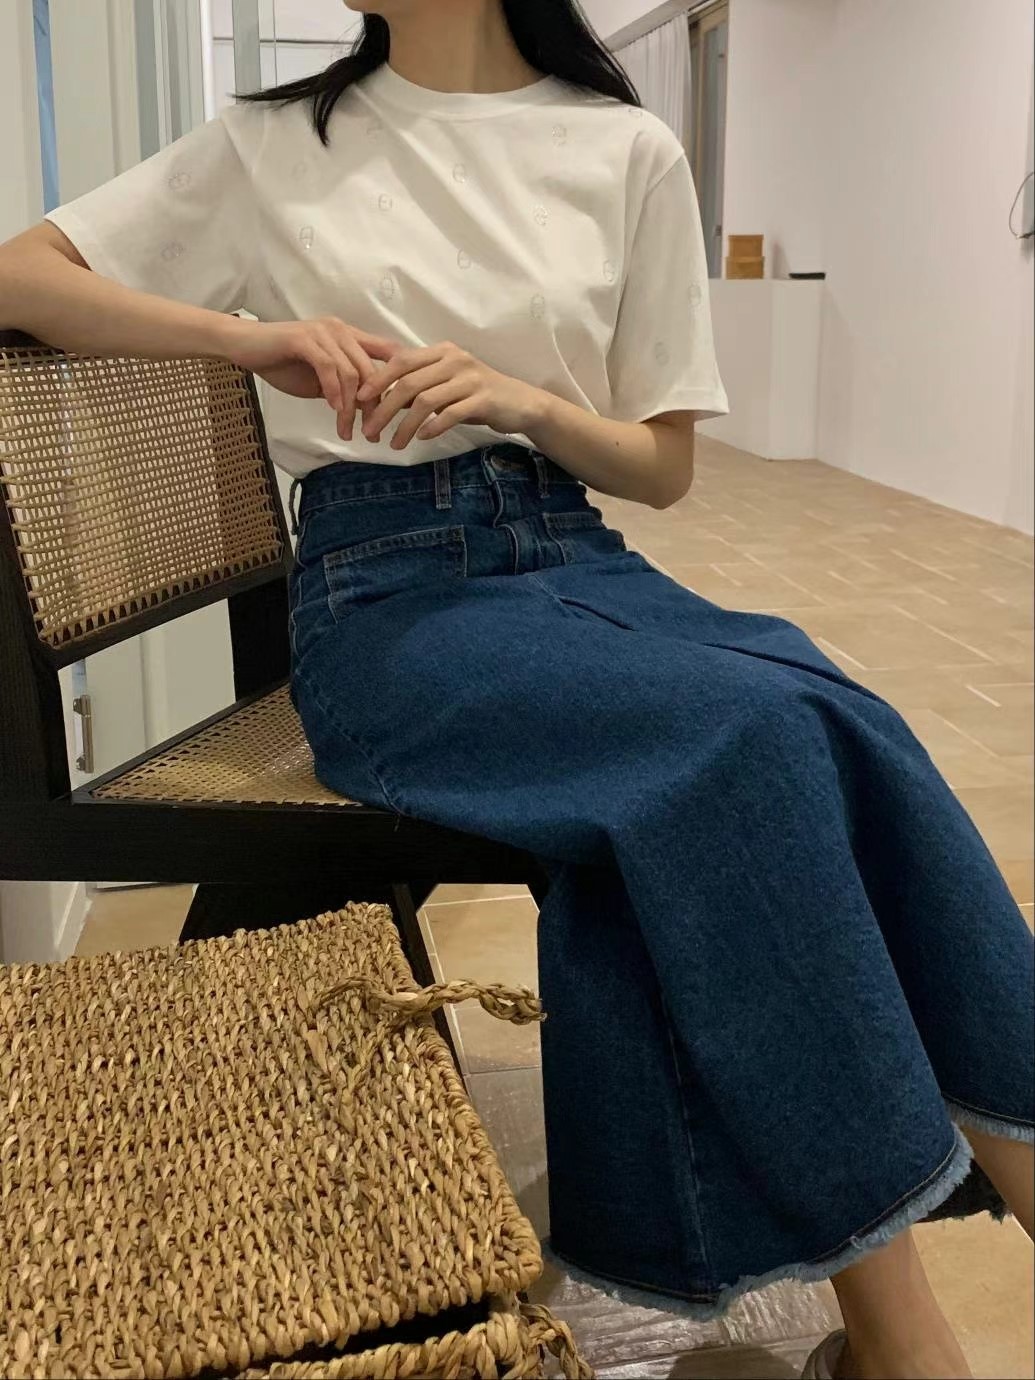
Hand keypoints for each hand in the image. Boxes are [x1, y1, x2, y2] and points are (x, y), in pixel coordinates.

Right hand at [225, 316, 400, 439]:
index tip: (402, 411)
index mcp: (349, 336)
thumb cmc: (283, 364)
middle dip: (374, 406)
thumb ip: (345, 389)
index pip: (387, 353)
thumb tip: (370, 409)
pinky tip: (333, 411)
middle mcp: (340, 330)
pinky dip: (334, 392)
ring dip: (350, 407)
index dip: (398, 379)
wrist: (246, 348)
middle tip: (372, 434)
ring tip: (347, 430)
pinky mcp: (304, 339)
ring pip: (351, 373)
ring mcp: (323, 332)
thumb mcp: (322, 381)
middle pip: (371, 370)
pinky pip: (329, 368)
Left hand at [355, 340, 545, 448]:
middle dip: (384, 409)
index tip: (359, 400)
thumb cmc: (478, 396)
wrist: (521, 403)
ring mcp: (470, 379)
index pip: (401, 361)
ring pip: (426, 401)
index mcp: (442, 352)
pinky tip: (422, 438)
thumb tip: (382, 399)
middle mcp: (454, 360)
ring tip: (394, 444)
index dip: (377, 380)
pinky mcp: (483, 399)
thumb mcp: (446, 386)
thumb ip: (418, 388)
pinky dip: (432, 427)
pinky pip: (450, 414)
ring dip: (404, 425)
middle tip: (370, 431)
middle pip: (408, 383)